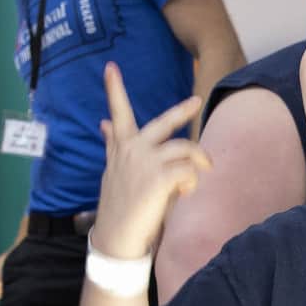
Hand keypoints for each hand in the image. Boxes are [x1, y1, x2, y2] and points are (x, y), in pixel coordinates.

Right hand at [91, 63, 209, 261]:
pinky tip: (186, 193)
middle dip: (182, 111)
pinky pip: (188, 171)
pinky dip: (192, 181)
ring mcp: (144, 163)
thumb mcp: (113, 170)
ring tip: (203, 171)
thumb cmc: (119, 204)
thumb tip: (103, 123)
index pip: (117, 114)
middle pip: (162, 124)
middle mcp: (132, 150)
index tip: (110, 67)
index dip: (114, 90)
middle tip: (196, 101)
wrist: (117, 237)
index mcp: (121, 147)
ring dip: (198, 161)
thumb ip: (113, 143)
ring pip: (184, 149)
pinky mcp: (158, 179)